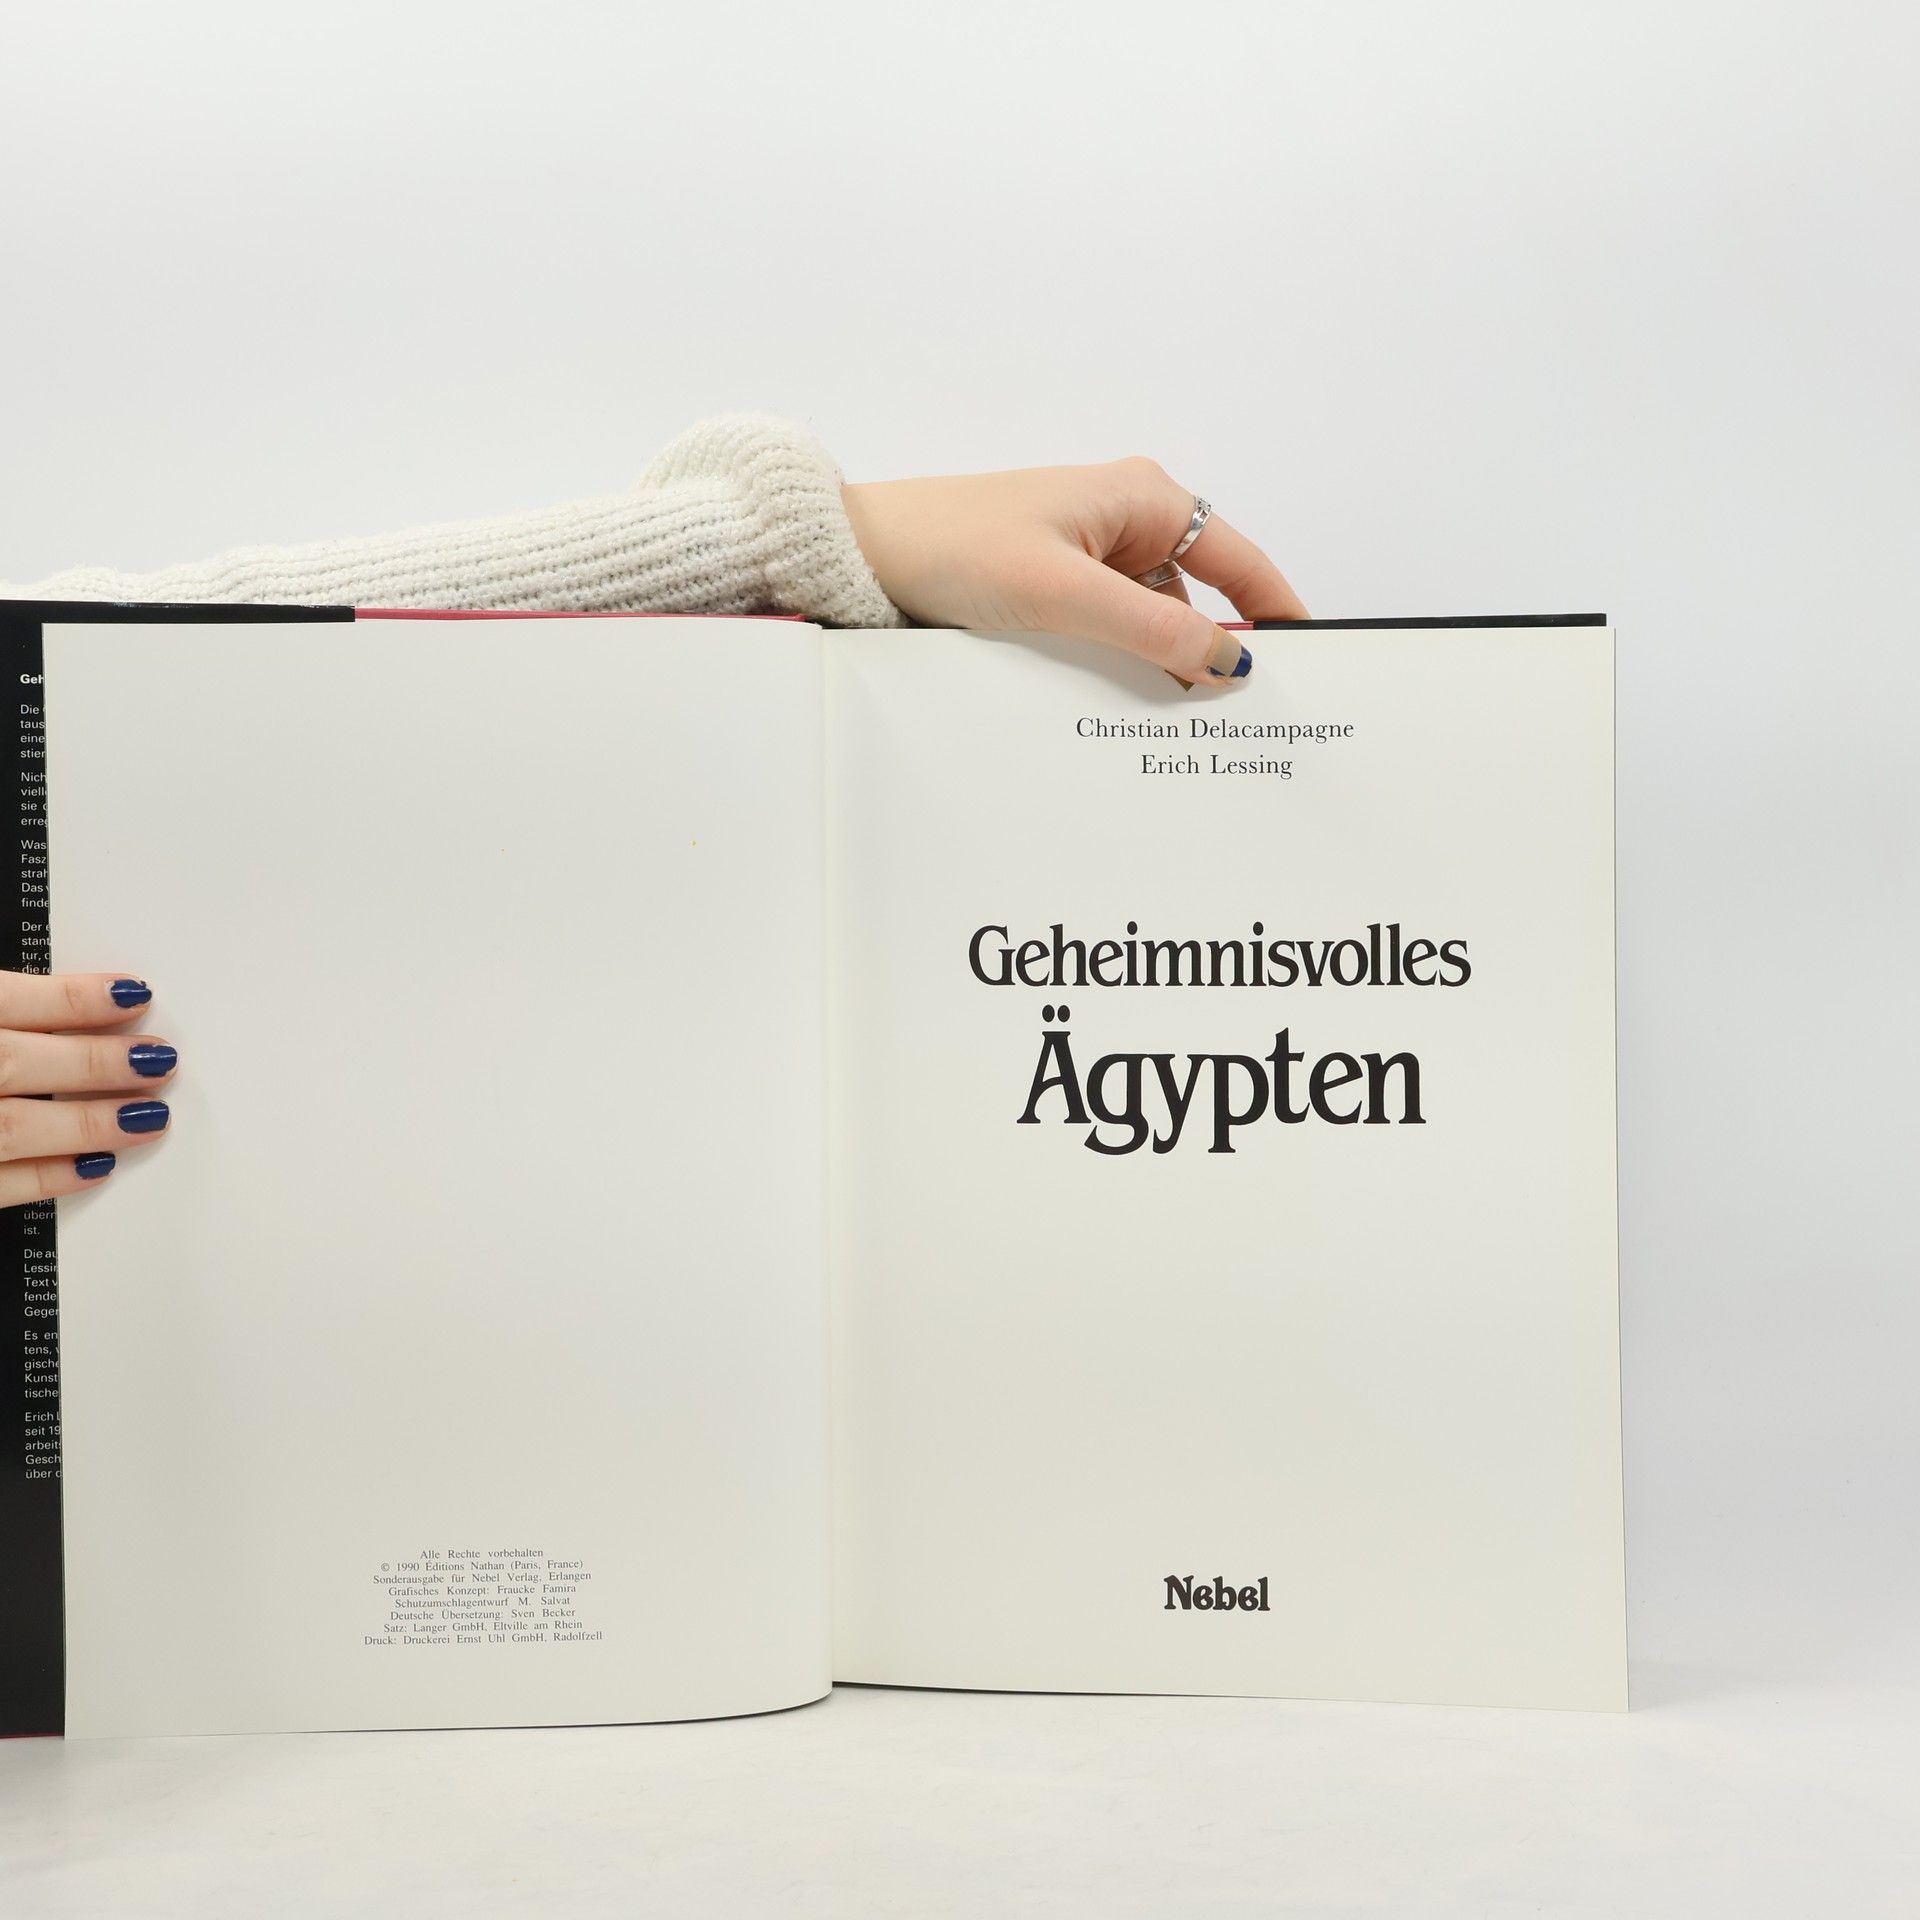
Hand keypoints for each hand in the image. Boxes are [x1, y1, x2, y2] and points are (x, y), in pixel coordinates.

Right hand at [0, 973, 175, 1207]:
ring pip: (11, 1128)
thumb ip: (7, 1009)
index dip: (72, 999)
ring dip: (85, 1122)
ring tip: (148, 1117)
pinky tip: (97, 1165)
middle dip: (94, 1063)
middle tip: (160, 1060)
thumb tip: (76, 1001)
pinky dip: (46, 1177)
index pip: (6, 1001)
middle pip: (15, 1064)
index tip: (135, 995)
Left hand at [842, 456, 1307, 685]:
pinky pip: (1112, 627)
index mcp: (1144, 498)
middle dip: (1217, 648)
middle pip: (1201, 592)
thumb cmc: (955, 546)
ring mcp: (1089, 552)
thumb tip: (1230, 661)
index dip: (1278, 611)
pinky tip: (1120, 700)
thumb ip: (1156, 629)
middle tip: (1239, 712)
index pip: (1242, 558)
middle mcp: (1125, 517)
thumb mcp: (1067, 595)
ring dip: (1162, 661)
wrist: (866, 554)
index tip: (1310, 662)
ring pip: (1155, 617)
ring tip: (1175, 720)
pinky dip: (1122, 661)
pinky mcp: (1056, 583)